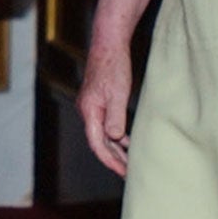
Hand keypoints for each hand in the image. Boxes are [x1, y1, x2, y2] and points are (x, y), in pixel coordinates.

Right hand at [77, 47, 133, 176]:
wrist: (108, 45)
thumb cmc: (113, 67)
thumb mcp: (117, 93)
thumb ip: (115, 117)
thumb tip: (114, 138)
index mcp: (89, 111)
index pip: (96, 143)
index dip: (110, 160)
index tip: (123, 172)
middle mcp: (87, 111)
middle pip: (98, 142)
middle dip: (113, 158)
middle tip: (129, 173)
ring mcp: (91, 106)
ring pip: (102, 134)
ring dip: (115, 149)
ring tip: (129, 162)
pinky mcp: (98, 101)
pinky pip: (105, 125)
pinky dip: (116, 136)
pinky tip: (127, 142)